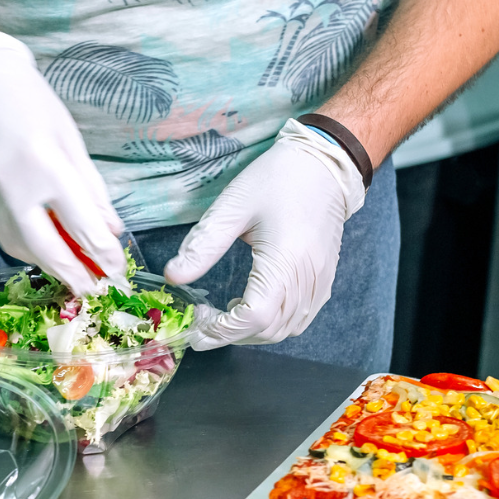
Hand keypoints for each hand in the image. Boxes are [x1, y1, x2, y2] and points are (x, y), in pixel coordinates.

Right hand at [0, 30, 125, 294]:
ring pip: (23, 250)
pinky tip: (44, 248)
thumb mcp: (69, 137)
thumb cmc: (25, 100)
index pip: (85, 229)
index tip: (118, 271)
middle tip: (95, 291)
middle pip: (50, 252)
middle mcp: (16, 191)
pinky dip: (28, 248)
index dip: (105, 256)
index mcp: (48, 169)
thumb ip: (91, 188)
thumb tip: (111, 229)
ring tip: (74, 273)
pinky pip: (4, 235)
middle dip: (77, 278)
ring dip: (51, 267)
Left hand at [163, 119, 365, 348]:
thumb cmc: (278, 179)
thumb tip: (172, 277)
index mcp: (285, 261)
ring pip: (285, 329)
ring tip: (226, 314)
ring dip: (252, 331)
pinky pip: (301, 318)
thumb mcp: (232, 207)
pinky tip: (254, 306)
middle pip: (268, 330)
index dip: (222, 330)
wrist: (326, 164)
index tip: (197, 323)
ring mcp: (320, 282)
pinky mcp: (324, 280)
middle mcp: (307, 279)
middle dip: (232, 334)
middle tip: (203, 321)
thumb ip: (203, 245)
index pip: (253, 317)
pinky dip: (274, 323)